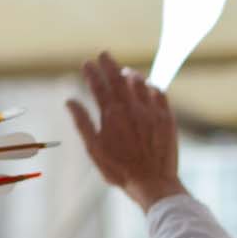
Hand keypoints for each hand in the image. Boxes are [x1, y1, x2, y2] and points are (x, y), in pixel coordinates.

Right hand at [66, 52, 185, 211]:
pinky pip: (160, 94)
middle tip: (104, 55)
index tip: (86, 63)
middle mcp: (132, 108)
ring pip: (140, 82)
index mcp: (111, 114)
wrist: (154, 183)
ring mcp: (151, 111)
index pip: (98, 84)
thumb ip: (82, 122)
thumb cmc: (121, 170)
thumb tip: (69, 101)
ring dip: (130, 74)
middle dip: (109, 63)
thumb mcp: (94, 149)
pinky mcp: (167, 118)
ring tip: (125, 72)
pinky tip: (148, 87)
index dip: (91, 71)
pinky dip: (151, 87)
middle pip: (118, 77)